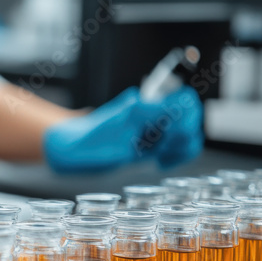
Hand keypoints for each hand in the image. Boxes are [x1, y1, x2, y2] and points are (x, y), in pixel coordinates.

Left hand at [43, 85, 202, 173]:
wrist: (70, 150)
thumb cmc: (86, 137)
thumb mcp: (115, 125)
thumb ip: (141, 113)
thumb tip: (167, 101)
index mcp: (145, 103)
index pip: (184, 98)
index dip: (186, 115)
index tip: (170, 133)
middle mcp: (152, 113)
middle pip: (191, 116)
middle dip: (184, 134)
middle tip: (161, 147)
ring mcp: (152, 129)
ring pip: (187, 133)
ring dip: (182, 147)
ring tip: (160, 157)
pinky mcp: (149, 145)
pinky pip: (176, 147)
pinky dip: (176, 156)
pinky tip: (161, 162)